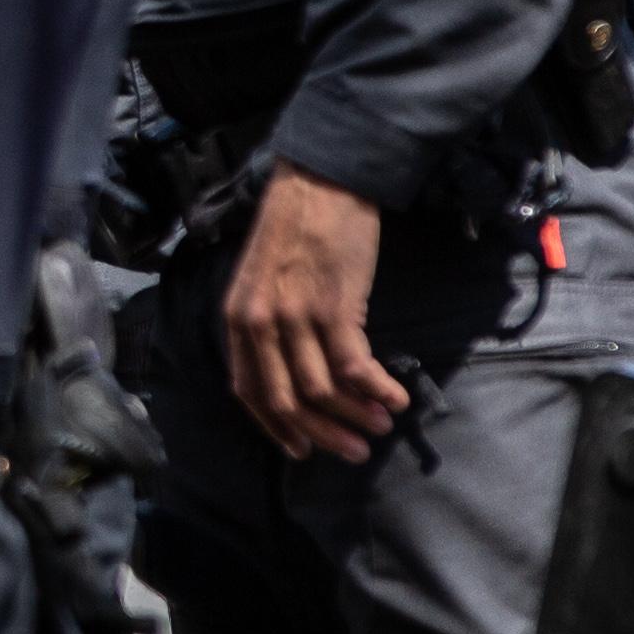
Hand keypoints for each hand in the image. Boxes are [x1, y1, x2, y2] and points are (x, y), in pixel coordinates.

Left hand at [223, 165, 406, 461]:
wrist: (320, 181)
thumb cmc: (297, 228)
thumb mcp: (262, 280)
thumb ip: (267, 324)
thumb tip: (294, 372)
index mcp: (236, 320)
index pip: (250, 392)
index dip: (278, 427)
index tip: (302, 450)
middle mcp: (259, 324)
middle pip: (287, 400)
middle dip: (323, 434)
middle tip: (354, 452)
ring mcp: (295, 317)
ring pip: (322, 390)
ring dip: (356, 416)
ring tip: (381, 427)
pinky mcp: (333, 308)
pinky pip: (355, 367)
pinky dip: (377, 391)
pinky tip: (396, 399)